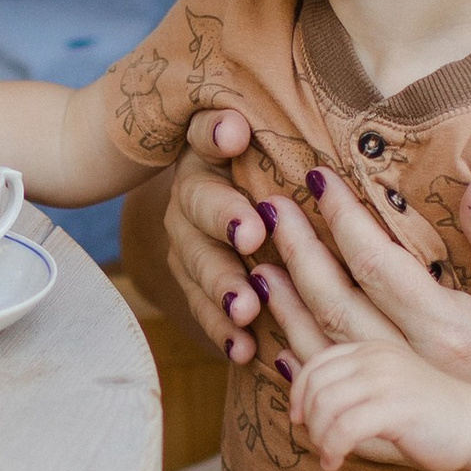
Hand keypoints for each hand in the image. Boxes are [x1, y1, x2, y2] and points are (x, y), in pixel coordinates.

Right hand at [157, 109, 270, 360]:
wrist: (247, 208)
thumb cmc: (279, 165)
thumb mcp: (273, 141)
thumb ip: (253, 130)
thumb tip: (238, 121)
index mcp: (212, 150)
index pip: (205, 136)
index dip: (216, 134)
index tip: (237, 135)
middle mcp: (194, 195)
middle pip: (197, 208)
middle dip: (223, 221)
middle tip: (250, 236)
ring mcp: (192, 243)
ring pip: (198, 265)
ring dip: (222, 286)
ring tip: (247, 307)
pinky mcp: (200, 285)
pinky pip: (206, 310)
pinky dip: (223, 330)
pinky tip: (243, 348)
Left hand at [245, 164, 470, 397]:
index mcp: (448, 324)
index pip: (378, 261)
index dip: (344, 218)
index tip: (316, 178)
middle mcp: (417, 358)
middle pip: (339, 301)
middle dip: (299, 250)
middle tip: (269, 209)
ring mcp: (402, 393)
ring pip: (327, 348)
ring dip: (289, 307)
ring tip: (260, 269)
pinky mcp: (394, 424)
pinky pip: (333, 396)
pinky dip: (303, 367)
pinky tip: (281, 347)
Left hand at [292, 336, 470, 470]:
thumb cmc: (427, 417)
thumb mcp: (381, 392)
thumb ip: (345, 388)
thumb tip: (295, 394)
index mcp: (372, 350)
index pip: (317, 363)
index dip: (300, 395)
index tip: (302, 421)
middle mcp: (377, 357)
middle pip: (316, 386)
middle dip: (309, 420)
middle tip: (318, 444)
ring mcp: (388, 380)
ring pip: (326, 407)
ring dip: (319, 438)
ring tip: (329, 456)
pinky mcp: (397, 408)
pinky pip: (344, 428)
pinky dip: (332, 449)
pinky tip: (336, 463)